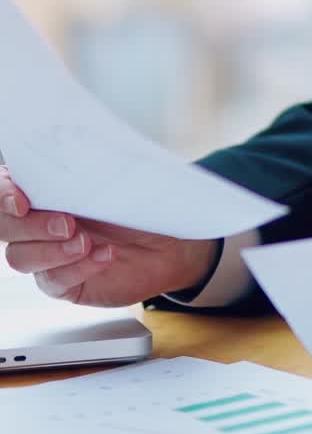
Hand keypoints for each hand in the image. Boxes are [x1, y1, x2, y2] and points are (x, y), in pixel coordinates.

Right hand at [0, 162, 217, 307]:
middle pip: (6, 227)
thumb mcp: (124, 180)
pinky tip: (105, 256)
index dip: (4, 195)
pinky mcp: (64, 282)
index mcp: (46, 190)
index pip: (5, 189)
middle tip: (67, 224)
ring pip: (21, 257)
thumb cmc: (144, 205)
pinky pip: (54, 280)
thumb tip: (84, 151)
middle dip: (31, 226)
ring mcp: (48, 254)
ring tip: (86, 243)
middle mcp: (38, 222)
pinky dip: (78, 268)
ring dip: (53, 251)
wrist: (172, 243)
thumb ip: (96, 169)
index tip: (21, 202)